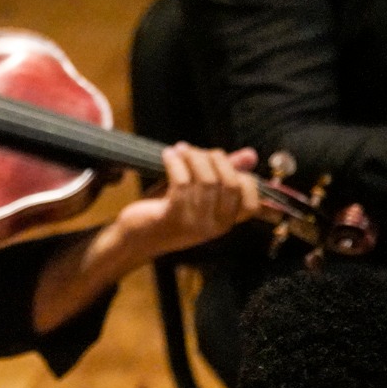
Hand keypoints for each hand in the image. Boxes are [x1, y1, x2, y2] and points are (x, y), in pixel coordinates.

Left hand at [111, 144, 260, 258]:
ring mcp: (195, 224)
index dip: (241, 175)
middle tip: (194, 151)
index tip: (218, 159)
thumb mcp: (199, 192)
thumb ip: (224, 175)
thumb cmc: (168, 211)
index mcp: (225, 223)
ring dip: (193, 157)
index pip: (252, 201)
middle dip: (216, 159)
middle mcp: (214, 227)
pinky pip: (182, 182)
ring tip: (179, 150)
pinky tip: (168, 155)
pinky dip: (176, 163)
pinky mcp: (172, 218)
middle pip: (230, 183)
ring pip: (206, 180)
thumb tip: (252, 155)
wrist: (134, 238)